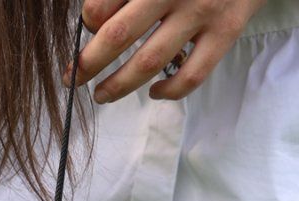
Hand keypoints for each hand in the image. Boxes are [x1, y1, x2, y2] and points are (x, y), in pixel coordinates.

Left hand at [75, 0, 266, 102]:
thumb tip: (94, 19)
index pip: (102, 5)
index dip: (87, 21)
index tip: (86, 30)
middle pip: (119, 35)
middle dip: (89, 62)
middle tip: (72, 78)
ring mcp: (203, 13)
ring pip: (150, 61)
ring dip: (119, 85)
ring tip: (101, 95)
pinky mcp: (226, 32)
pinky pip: (192, 75)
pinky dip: (169, 92)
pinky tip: (153, 92)